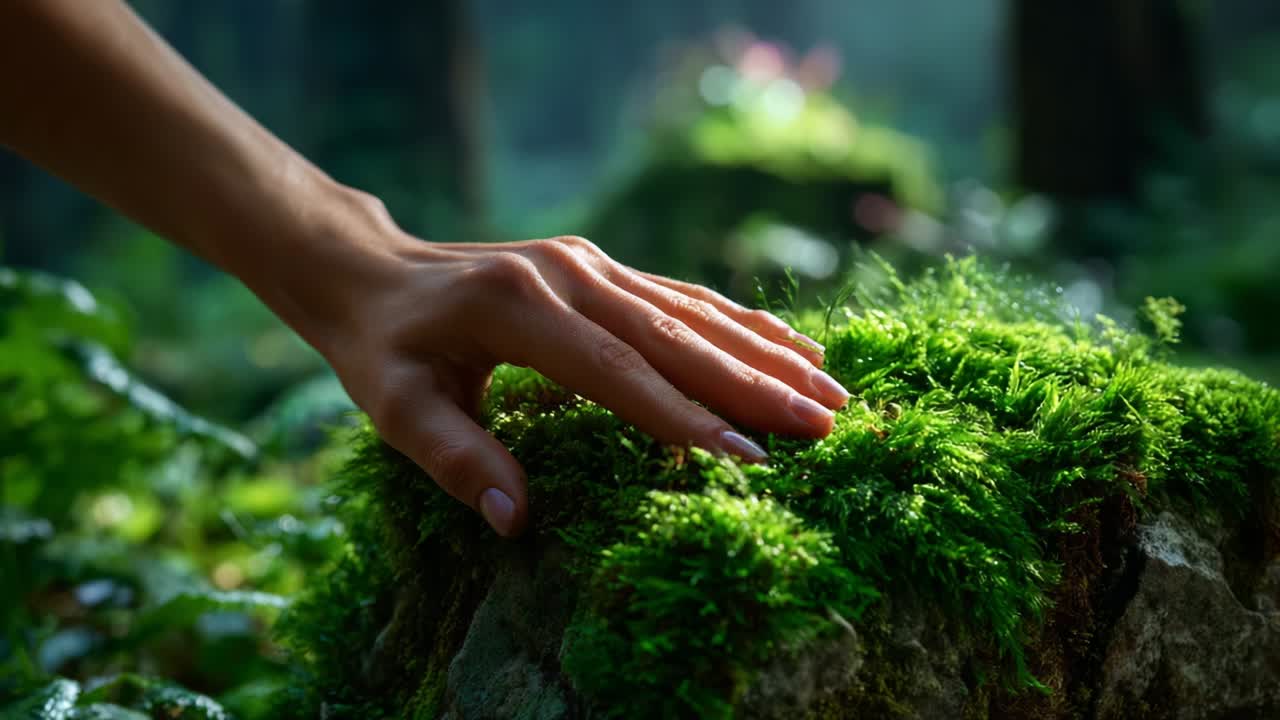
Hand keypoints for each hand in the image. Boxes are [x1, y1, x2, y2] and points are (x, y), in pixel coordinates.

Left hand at [318, 214, 848, 537]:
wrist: (374, 271)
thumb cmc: (386, 350)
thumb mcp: (397, 409)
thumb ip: (457, 460)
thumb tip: (517, 521)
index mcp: (517, 307)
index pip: (617, 372)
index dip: (683, 418)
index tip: (749, 459)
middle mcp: (565, 273)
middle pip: (675, 334)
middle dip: (754, 383)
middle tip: (825, 426)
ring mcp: (589, 263)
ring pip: (692, 310)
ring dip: (764, 351)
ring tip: (831, 390)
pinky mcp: (600, 266)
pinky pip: (682, 295)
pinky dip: (739, 322)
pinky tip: (789, 345)